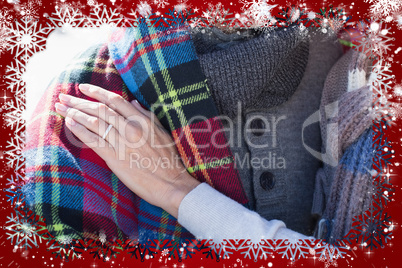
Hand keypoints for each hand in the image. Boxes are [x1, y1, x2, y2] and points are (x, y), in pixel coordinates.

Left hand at [54, 84, 199, 217]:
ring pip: (93, 122)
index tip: (82, 87)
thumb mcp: (162, 131)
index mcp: (142, 120)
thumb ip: (146, 115)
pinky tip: (69, 124)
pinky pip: (93, 141)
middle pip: (99, 109)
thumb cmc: (168, 158)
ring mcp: (122, 143)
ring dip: (74, 113)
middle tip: (63, 97)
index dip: (96, 92)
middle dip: (78, 101)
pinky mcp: (115, 158)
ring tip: (60, 108)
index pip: (114, 100)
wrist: (170, 183)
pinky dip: (79, 131)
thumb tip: (133, 102)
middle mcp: (130, 128)